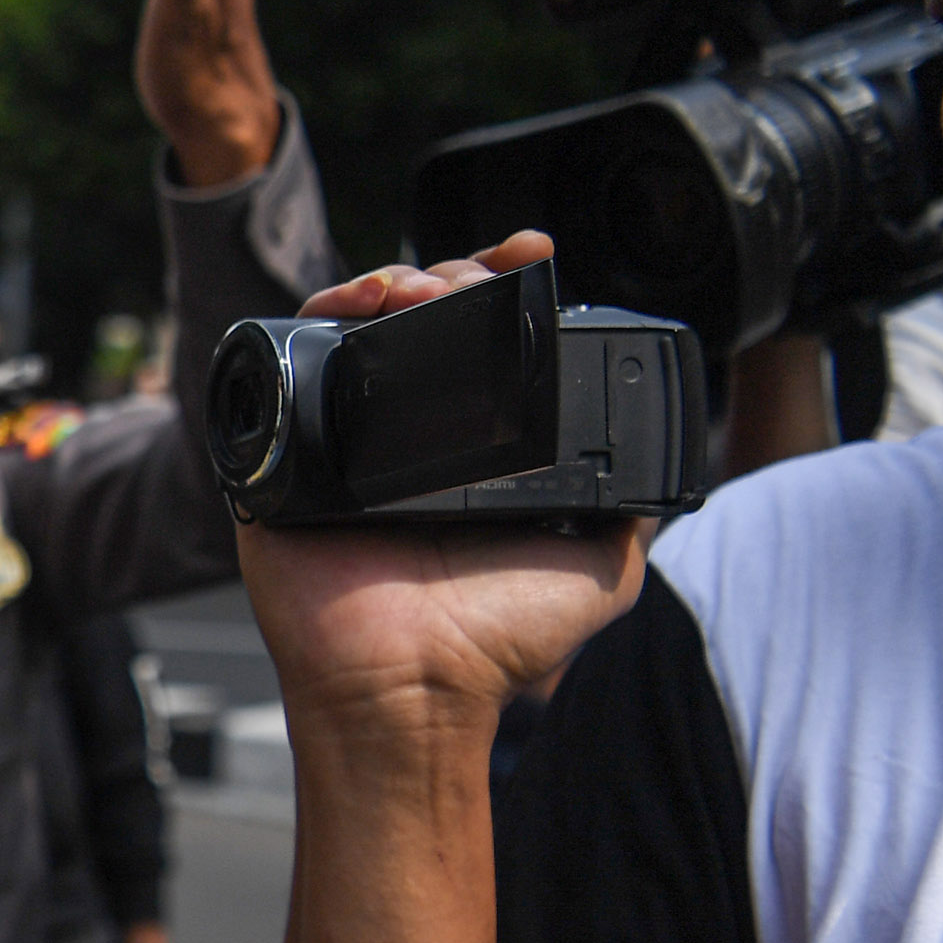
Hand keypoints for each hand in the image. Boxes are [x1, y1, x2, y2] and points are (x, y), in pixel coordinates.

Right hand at [236, 231, 646, 744]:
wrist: (411, 685)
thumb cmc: (495, 644)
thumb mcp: (602, 569)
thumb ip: (630, 509)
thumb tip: (659, 454)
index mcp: (472, 453)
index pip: (488, 344)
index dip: (504, 289)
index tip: (530, 258)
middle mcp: (407, 441)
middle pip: (424, 319)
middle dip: (453, 277)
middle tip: (472, 285)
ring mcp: (343, 442)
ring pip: (360, 329)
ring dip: (393, 284)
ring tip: (422, 289)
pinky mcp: (283, 454)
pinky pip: (288, 363)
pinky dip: (320, 316)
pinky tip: (360, 305)